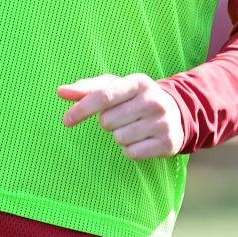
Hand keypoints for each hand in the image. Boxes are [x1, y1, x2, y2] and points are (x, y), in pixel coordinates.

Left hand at [57, 72, 183, 159]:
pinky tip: (141, 140)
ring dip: (119, 136)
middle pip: (108, 121)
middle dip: (108, 122)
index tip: (66, 121)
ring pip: (119, 138)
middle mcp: (152, 100)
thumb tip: (60, 91)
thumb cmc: (134, 98)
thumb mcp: (116, 87)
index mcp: (137, 82)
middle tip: (121, 117)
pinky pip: (132, 154)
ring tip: (133, 127)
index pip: (104, 95)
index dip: (83, 108)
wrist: (176, 112)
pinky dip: (130, 150)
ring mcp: (162, 122)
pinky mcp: (168, 143)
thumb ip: (86, 89)